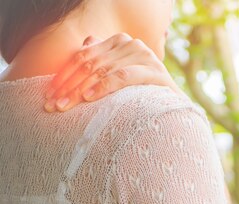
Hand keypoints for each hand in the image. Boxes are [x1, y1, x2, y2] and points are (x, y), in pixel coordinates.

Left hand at [44, 33, 183, 111]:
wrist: (177, 114)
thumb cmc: (144, 98)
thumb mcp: (117, 78)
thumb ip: (102, 60)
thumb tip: (84, 43)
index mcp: (121, 42)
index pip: (83, 57)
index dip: (63, 76)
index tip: (48, 96)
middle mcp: (133, 44)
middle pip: (90, 65)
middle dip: (68, 87)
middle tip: (52, 105)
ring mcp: (146, 57)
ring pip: (103, 71)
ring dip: (79, 90)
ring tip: (65, 106)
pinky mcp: (156, 72)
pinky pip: (122, 77)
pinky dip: (103, 87)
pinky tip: (89, 98)